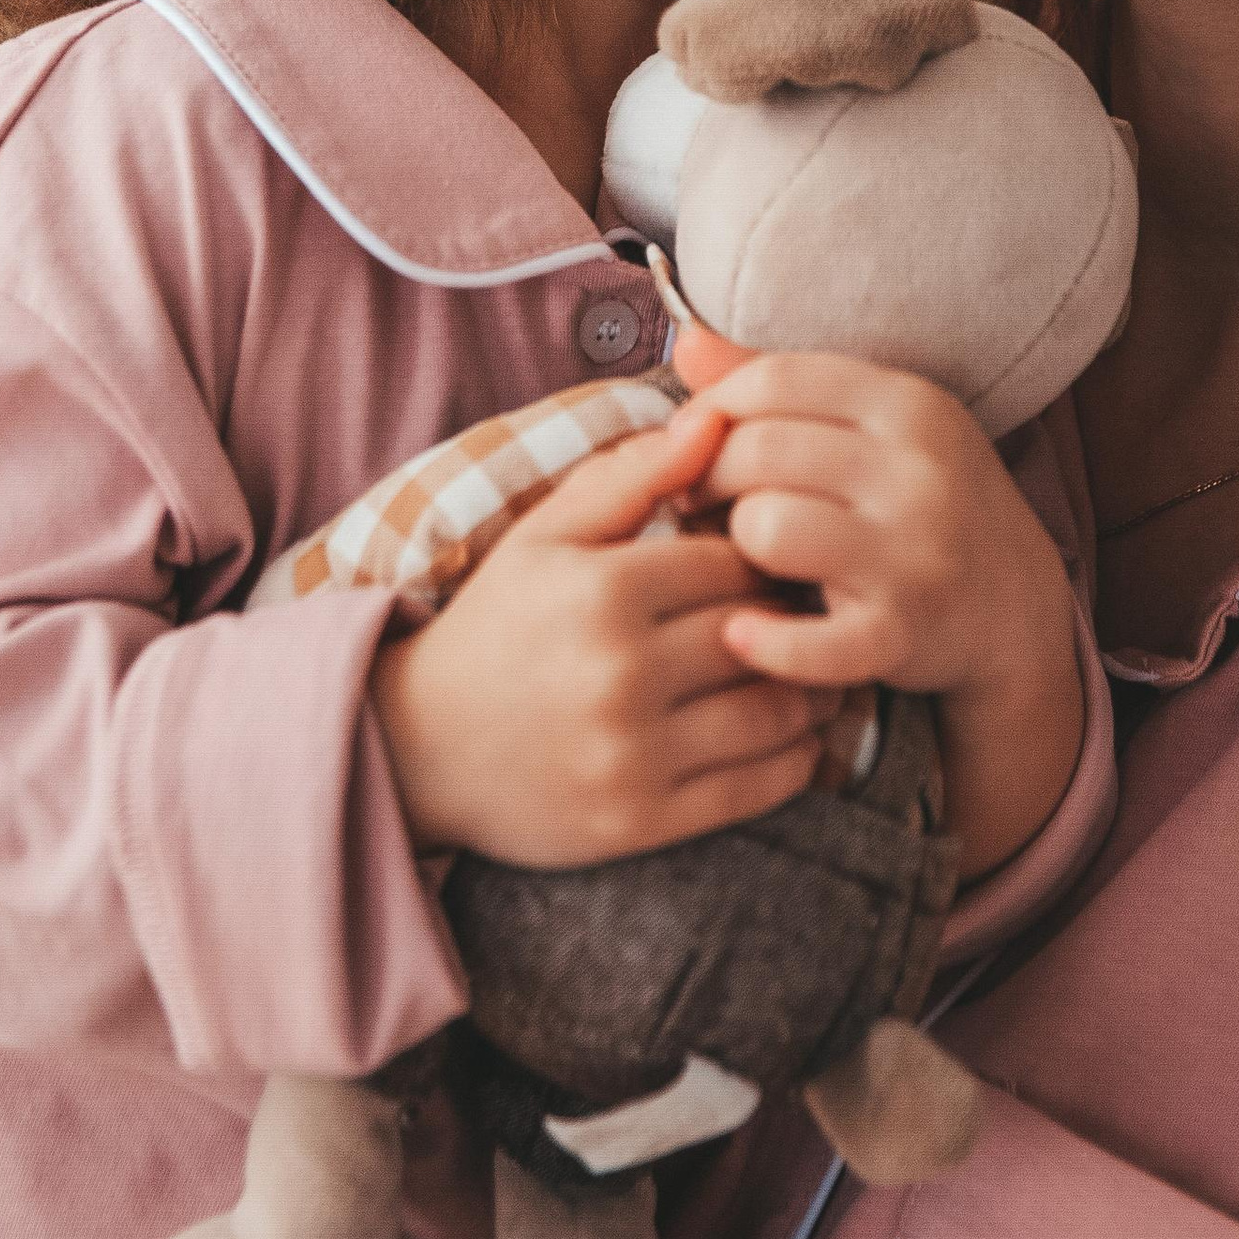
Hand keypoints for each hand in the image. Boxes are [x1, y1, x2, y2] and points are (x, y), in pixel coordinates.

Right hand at [369, 398, 840, 868]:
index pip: (736, 559)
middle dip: (795, 620)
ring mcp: (632, 753)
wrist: (421, 747)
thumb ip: (633, 472)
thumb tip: (717, 416)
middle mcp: (620, 672)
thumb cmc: (498, 624)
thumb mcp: (546, 533)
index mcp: (602, 590)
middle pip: (760, 631)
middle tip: (815, 615)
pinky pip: (756, 787)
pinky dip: (796, 758)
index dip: (767, 555)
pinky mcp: (641, 821)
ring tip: (817, 672)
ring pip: (772, 710)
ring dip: (812, 690)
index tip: (777, 561)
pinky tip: (797, 736)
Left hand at [694, 352, 1085, 879]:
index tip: (693, 443)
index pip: (773, 380)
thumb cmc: (919, 501)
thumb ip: (777, 381)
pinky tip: (742, 633)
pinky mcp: (904, 633)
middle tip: (694, 505)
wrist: (1015, 607)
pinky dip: (762, 642)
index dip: (712, 410)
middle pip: (758, 451)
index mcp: (907, 403)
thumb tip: (686, 344)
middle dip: (706, 478)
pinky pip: (805, 640)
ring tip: (736, 555)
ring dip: (733, 547)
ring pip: (766, 528)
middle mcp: (918, 470)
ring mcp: (915, 553)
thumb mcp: (872, 426)